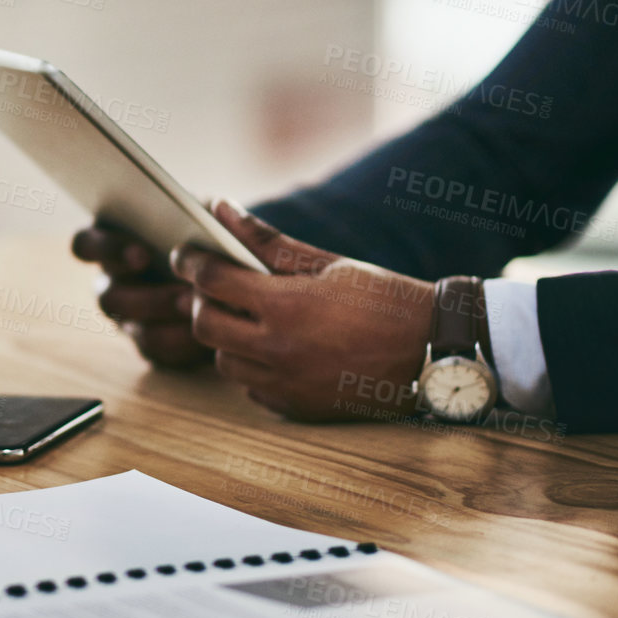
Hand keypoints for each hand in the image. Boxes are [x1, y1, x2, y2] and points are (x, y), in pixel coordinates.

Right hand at [72, 222, 212, 367]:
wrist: (223, 275)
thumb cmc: (201, 234)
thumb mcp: (203, 216)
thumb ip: (203, 209)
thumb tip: (219, 205)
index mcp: (108, 244)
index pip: (84, 245)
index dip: (107, 251)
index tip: (142, 254)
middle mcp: (111, 283)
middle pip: (109, 297)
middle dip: (149, 298)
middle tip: (187, 295)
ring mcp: (128, 318)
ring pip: (136, 330)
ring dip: (173, 326)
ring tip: (205, 314)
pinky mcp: (151, 345)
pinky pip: (159, 353)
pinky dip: (185, 346)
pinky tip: (210, 337)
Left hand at [171, 204, 433, 421]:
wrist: (432, 353)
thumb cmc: (383, 299)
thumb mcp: (325, 262)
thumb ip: (266, 239)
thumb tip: (218, 206)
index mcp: (286, 306)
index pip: (211, 280)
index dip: (191, 261)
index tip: (185, 252)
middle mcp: (278, 351)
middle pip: (204, 326)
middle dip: (203, 302)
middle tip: (217, 288)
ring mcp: (286, 386)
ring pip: (223, 362)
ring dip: (227, 339)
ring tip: (251, 319)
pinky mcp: (296, 410)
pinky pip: (252, 389)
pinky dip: (253, 368)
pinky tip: (276, 349)